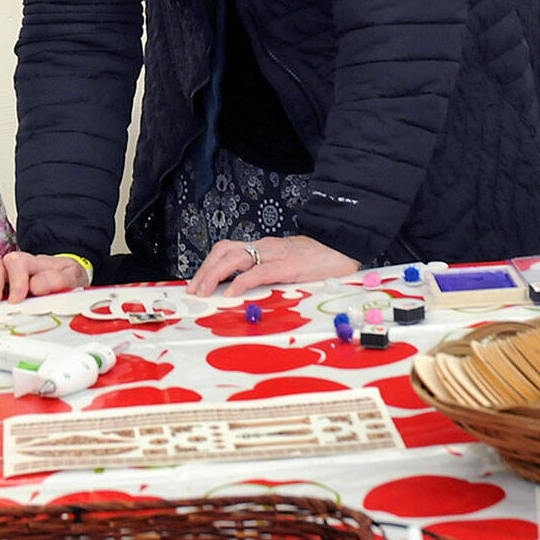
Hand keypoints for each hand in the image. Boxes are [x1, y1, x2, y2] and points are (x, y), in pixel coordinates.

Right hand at [0, 251, 88, 306]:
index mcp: (34, 262)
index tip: (16, 300)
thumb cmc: (65, 276)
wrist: (63, 274)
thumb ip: (59, 280)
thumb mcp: (72, 277)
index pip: (19, 263)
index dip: (15, 282)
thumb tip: (36, 285)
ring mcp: (3, 271)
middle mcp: (15, 264)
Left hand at [186, 235, 358, 298]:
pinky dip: (241, 282)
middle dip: (205, 270)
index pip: (227, 250)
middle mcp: (265, 246)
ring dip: (214, 275)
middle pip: (224, 251)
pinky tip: (231, 293)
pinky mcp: (288, 264)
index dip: (208, 265)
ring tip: (204, 292)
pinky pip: (259, 271)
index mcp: (263, 247)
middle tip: (194, 290)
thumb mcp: (287, 266)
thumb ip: (268, 274)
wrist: (344, 247)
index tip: (197, 283)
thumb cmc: (318, 260)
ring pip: (235, 258)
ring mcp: (275, 253)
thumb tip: (246, 291)